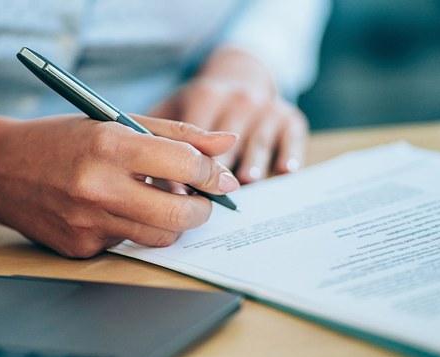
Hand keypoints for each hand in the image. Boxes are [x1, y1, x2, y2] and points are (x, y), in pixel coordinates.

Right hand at [0, 114, 238, 257]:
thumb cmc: (61, 140)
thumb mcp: (115, 122)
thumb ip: (175, 134)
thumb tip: (225, 145)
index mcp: (109, 145)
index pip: (184, 165)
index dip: (213, 173)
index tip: (221, 178)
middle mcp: (97, 187)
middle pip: (179, 215)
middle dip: (203, 210)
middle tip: (202, 201)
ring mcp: (86, 223)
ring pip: (158, 238)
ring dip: (172, 224)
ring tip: (160, 203)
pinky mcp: (78, 248)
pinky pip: (126, 245)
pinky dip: (131, 229)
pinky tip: (112, 211)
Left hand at [149, 46, 307, 183]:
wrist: (241, 76)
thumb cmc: (199, 104)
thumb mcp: (175, 108)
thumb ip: (160, 139)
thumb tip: (147, 180)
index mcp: (205, 95)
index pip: (196, 135)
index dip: (186, 165)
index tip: (178, 190)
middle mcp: (238, 99)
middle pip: (229, 143)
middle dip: (218, 171)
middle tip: (209, 197)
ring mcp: (266, 107)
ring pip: (259, 141)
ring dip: (253, 162)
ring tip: (248, 180)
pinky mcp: (290, 117)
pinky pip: (292, 138)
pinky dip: (290, 153)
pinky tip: (285, 170)